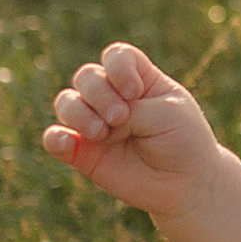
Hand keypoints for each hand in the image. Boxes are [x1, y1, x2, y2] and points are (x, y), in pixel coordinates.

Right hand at [43, 41, 219, 216]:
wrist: (186, 185)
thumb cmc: (183, 142)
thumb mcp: (165, 114)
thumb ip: (128, 110)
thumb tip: (89, 126)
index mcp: (139, 80)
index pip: (115, 56)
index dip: (118, 68)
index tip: (134, 92)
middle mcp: (113, 98)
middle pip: (87, 76)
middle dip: (99, 94)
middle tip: (120, 117)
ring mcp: (96, 124)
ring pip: (66, 102)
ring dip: (79, 113)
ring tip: (102, 133)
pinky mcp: (83, 153)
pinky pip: (55, 139)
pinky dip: (55, 137)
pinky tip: (66, 141)